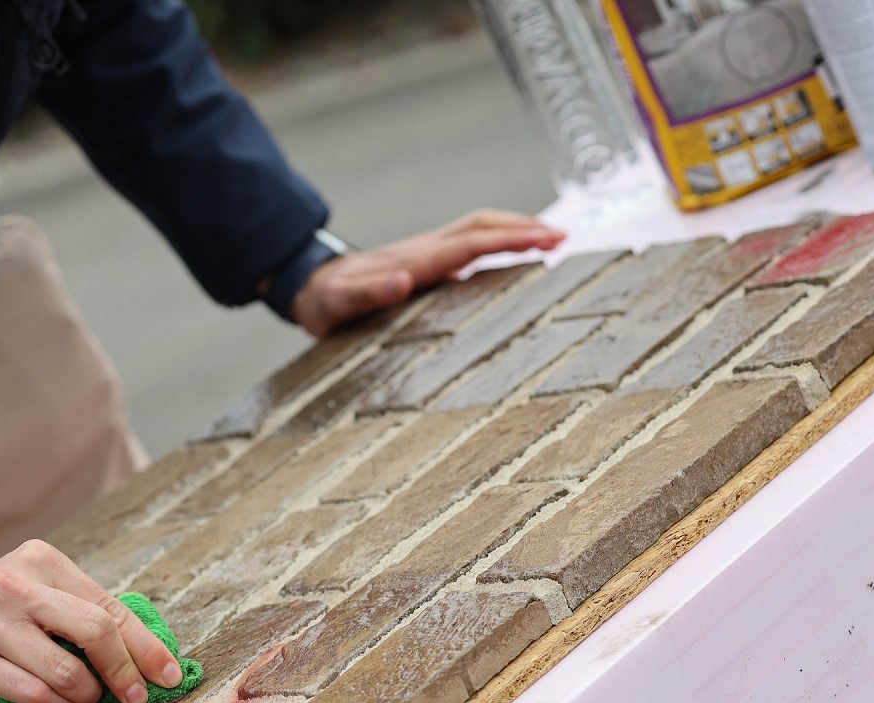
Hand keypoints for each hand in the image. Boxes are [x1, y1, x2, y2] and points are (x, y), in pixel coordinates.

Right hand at [0, 541, 182, 702]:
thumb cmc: (1, 606)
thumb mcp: (39, 586)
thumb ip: (85, 609)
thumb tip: (150, 654)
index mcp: (43, 560)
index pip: (109, 606)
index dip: (146, 646)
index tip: (169, 674)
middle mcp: (15, 586)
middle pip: (95, 631)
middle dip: (125, 672)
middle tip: (135, 697)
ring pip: (66, 672)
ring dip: (88, 695)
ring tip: (86, 698)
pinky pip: (34, 695)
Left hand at [291, 209, 565, 336]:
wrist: (309, 288)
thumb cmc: (325, 302)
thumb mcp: (338, 304)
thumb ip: (366, 293)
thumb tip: (400, 281)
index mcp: (413, 261)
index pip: (472, 243)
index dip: (511, 239)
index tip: (548, 240)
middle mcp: (424, 251)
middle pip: (482, 226)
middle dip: (524, 228)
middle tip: (564, 238)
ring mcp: (426, 254)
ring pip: (477, 230)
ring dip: (514, 230)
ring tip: (551, 240)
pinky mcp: (425, 263)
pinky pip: (469, 246)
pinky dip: (497, 244)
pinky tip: (514, 257)